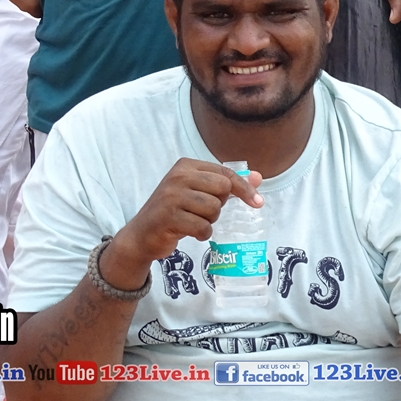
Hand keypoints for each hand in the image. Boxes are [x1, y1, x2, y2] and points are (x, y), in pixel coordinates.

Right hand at [106, 159, 262, 289]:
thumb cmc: (175, 212)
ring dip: (209, 221)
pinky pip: (202, 227)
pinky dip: (201, 234)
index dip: (244, 188)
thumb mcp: (199, 193)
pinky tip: (188, 231)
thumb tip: (258, 178)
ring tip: (193, 221)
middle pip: (222, 189)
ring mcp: (171, 196)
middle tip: (204, 212)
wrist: (142, 235)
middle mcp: (178, 176)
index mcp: (186, 165)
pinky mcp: (168, 217)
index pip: (225, 173)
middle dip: (219, 205)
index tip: (258, 202)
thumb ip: (226, 185)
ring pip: (213, 209)